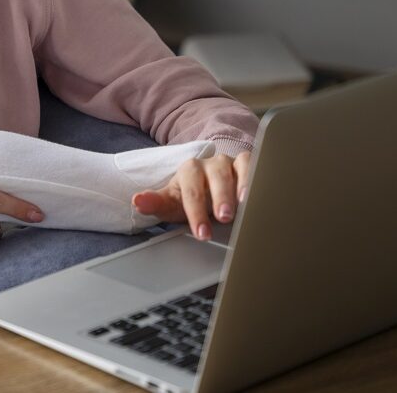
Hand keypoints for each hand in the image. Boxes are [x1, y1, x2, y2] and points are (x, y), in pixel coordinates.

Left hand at [132, 150, 251, 240]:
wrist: (208, 190)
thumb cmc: (191, 199)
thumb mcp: (173, 204)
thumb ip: (155, 204)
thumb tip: (137, 201)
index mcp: (189, 171)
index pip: (191, 191)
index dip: (196, 212)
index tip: (202, 233)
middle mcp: (211, 164)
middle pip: (216, 177)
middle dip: (219, 198)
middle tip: (223, 218)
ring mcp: (230, 163)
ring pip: (238, 168)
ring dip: (242, 187)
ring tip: (244, 205)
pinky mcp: (247, 164)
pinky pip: (255, 164)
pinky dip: (258, 176)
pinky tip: (259, 194)